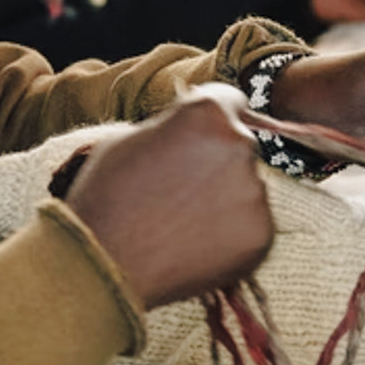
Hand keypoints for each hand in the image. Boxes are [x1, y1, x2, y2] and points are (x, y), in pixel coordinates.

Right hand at [65, 89, 272, 308]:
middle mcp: (239, 145)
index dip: (216, 117)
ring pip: (246, 189)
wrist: (103, 265)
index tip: (210, 133)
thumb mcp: (129, 139)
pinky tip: (193, 245)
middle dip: (217, 162)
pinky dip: (230, 236)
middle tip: (179, 191)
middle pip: (239, 146)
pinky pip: (250, 227)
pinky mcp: (261, 235)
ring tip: (179, 223)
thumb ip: (172, 127)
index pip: (231, 99)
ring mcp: (254, 192)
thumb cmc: (106, 198)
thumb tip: (191, 128)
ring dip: (225, 200)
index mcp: (206, 112)